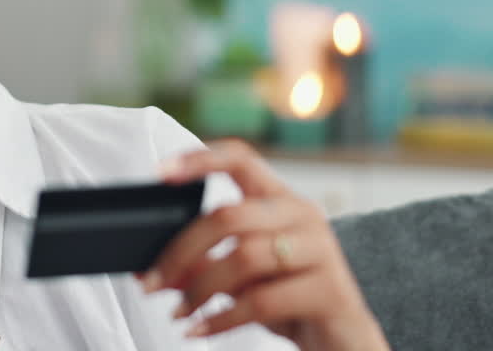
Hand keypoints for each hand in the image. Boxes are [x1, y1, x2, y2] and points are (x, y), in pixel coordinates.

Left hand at [139, 140, 388, 350]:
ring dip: (200, 290)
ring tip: (179, 313)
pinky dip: (222, 318)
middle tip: (151, 282)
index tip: (160, 171)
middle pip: (229, 216)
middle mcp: (303, 215)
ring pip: (244, 257)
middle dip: (181, 251)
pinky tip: (200, 330)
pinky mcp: (329, 289)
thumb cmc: (290, 303)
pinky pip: (262, 300)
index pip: (241, 159)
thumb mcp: (240, 282)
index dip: (200, 159)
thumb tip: (147, 272)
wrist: (345, 343)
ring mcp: (321, 249)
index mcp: (280, 200)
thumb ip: (200, 269)